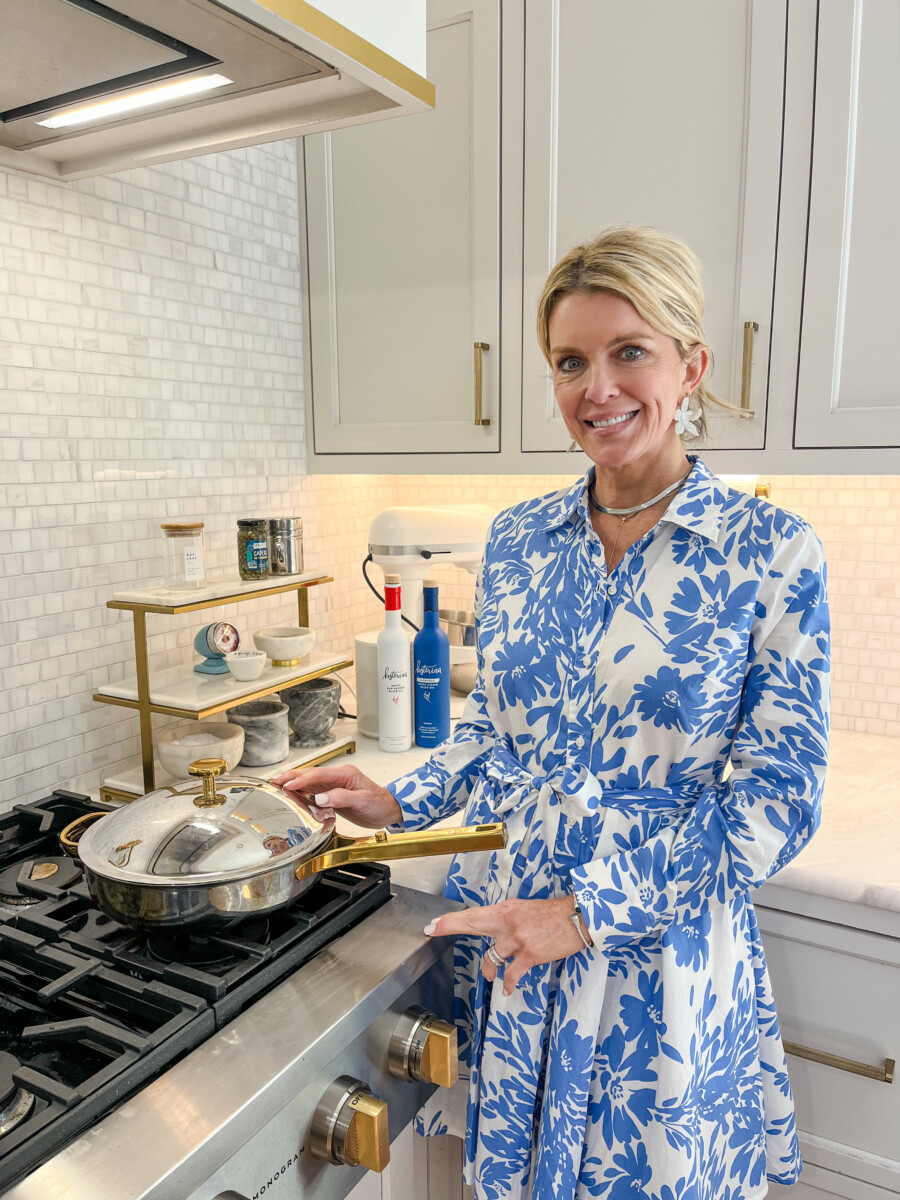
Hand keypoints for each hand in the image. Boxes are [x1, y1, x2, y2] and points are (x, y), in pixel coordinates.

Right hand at [271, 764, 402, 829]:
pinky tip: (293, 797)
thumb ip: (341, 798)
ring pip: (310, 783)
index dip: (301, 779)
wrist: (388, 810)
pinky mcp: (333, 796)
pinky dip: (302, 794)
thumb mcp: (363, 801)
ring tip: (278, 787)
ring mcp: (334, 786)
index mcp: (345, 774)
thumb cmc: (379, 804)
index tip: (287, 784)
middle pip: (311, 774)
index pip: (318, 774)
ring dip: (294, 785)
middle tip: (275, 781)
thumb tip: (320, 798)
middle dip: (292, 777)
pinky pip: (314, 793)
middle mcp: (338, 778)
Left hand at [424, 896, 589, 995]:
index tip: (434, 923)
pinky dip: (510, 983)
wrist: (578, 917)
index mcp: (505, 910)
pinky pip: (512, 974)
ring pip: (491, 958)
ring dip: (488, 969)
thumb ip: (506, 919)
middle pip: (472, 924)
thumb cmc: (552, 913)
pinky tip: (509, 988)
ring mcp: (517, 940)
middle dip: (449, 926)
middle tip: (433, 930)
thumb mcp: (524, 909)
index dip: (451, 919)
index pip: (473, 914)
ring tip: (490, 975)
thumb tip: (493, 929)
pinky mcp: (530, 955)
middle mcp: (507, 922)